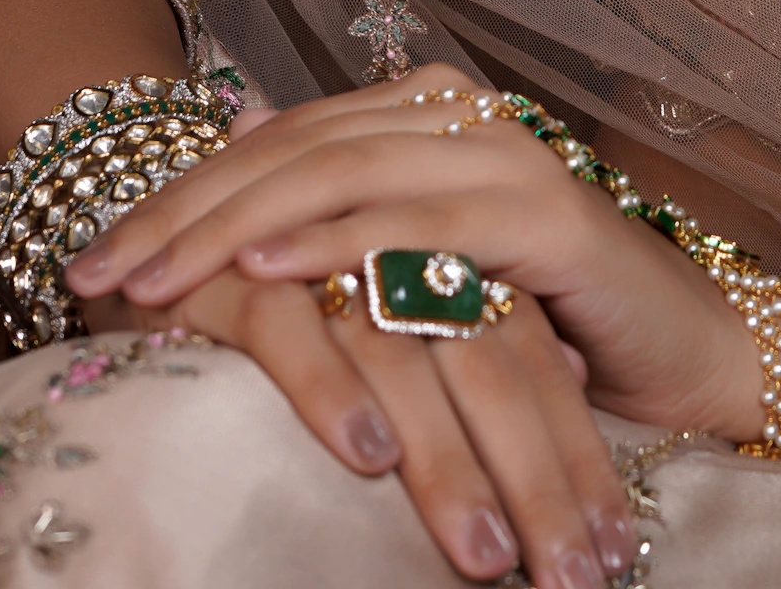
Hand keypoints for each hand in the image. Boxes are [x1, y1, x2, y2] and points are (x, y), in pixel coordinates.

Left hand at [67, 74, 760, 553]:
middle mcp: (459, 112)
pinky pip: (416, 222)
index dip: (179, 195)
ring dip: (231, 228)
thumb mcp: (421, 269)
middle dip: (183, 213)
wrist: (681, 348)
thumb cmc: (545, 319)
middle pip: (293, 146)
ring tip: (151, 278)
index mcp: (424, 110)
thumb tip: (234, 137)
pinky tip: (266, 266)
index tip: (89, 260)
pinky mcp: (541, 212)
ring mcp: (503, 152)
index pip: (277, 138)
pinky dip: (333, 238)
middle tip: (95, 274)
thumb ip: (340, 209)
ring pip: (338, 172)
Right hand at [88, 254, 614, 583]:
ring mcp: (316, 243)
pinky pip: (290, 330)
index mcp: (446, 239)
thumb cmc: (299, 290)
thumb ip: (486, 328)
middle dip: (537, 478)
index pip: (531, 349)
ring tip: (487, 559)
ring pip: (407, 358)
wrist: (163, 228)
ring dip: (449, 466)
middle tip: (577, 578)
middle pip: (491, 355)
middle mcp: (395, 236)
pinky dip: (332, 391)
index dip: (574, 452)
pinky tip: (369, 462)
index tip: (616, 551)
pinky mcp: (234, 266)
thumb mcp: (403, 307)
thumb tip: (581, 373)